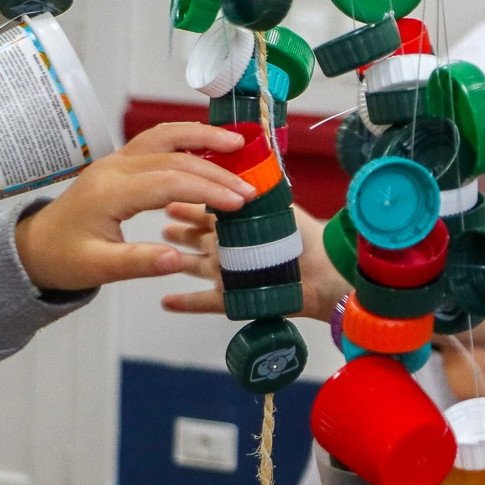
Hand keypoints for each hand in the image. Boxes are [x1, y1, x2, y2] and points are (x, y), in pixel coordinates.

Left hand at [13, 122, 252, 292]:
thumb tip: (176, 260)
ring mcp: (116, 161)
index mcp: (109, 192)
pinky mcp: (121, 162)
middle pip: (174, 156)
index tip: (239, 203)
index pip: (169, 181)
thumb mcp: (97, 268)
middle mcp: (114, 168)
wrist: (34, 247)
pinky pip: (157, 140)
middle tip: (251, 186)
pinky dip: (187, 137)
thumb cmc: (63, 259)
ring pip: (164, 136)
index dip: (208, 190)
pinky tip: (210, 144)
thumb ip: (137, 262)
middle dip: (216, 169)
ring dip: (202, 136)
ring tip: (238, 143)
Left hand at [161, 201, 348, 320]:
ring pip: (191, 264)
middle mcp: (222, 246)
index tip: (173, 202)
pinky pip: (199, 302)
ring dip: (177, 260)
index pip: (204, 210)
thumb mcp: (284, 209)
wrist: (318, 274)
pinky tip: (166, 303)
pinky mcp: (226, 298)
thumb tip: (253, 181)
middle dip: (180, 231)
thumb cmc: (305, 241)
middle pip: (194, 236)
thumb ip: (265, 197)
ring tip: (166, 257)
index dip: (188, 206)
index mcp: (233, 223)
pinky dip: (182, 303)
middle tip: (167, 227)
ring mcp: (221, 273)